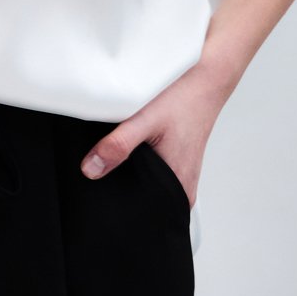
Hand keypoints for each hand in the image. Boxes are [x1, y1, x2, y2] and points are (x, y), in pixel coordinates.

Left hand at [78, 62, 226, 208]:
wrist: (204, 83)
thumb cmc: (184, 101)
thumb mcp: (146, 120)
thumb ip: (118, 145)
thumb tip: (91, 169)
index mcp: (176, 187)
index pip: (141, 212)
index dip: (117, 202)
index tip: (100, 188)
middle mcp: (181, 188)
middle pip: (141, 199)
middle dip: (121, 187)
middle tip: (109, 163)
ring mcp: (180, 177)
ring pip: (145, 185)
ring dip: (130, 172)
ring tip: (124, 153)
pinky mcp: (176, 166)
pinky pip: (152, 173)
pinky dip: (139, 163)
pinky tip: (135, 148)